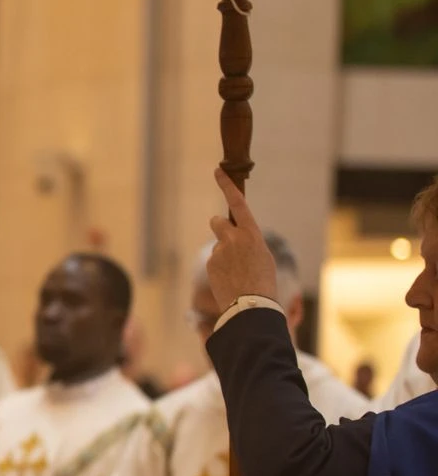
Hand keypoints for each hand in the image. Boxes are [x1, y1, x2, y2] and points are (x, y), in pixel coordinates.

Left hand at [207, 169, 277, 308]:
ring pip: (218, 245)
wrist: (252, 305)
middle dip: (220, 227)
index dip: (227, 186)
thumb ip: (248, 241)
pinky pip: (214, 260)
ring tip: (237, 271)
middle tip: (229, 241)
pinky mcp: (210, 263)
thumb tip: (235, 239)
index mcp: (252, 234)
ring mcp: (219, 251)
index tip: (217, 171)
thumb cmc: (264, 281)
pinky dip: (220, 268)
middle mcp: (233, 238)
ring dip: (224, 253)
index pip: (238, 204)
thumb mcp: (263, 256)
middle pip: (217, 221)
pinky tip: (230, 280)